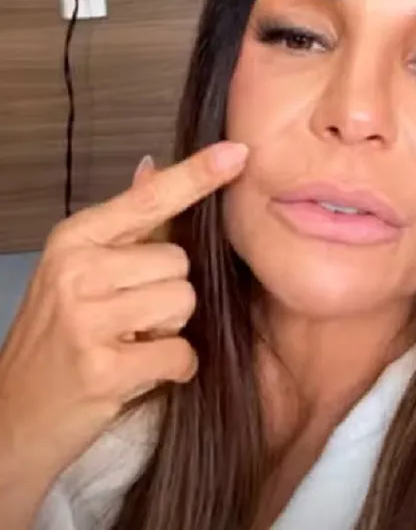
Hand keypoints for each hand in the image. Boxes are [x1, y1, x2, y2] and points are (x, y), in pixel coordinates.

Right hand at [0, 142, 247, 519]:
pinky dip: (172, 370)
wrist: (12, 419)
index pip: (148, 200)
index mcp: (73, 241)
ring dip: (169, 332)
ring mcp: (86, 319)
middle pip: (181, 263)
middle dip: (169, 296)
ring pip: (184, 303)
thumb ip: (126, 225)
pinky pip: (181, 353)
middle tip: (128, 322)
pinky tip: (135, 374)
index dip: (197, 175)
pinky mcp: (103, 367)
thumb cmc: (56, 343)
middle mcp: (76, 272)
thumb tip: (152, 165)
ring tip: (127, 345)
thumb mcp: (78, 275)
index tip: (238, 152)